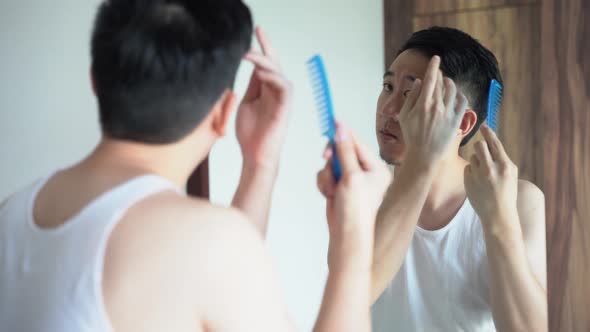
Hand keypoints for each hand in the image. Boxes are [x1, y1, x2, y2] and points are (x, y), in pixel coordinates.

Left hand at [237, 27, 292, 170]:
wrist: (254, 155)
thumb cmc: (251, 134)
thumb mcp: (246, 102)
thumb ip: (252, 85)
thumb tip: (252, 66)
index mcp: (267, 90)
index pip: (266, 65)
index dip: (263, 47)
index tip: (257, 30)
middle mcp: (277, 92)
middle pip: (274, 64)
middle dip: (267, 46)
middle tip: (258, 30)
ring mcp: (283, 99)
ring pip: (279, 72)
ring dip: (265, 61)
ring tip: (250, 55)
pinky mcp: (285, 108)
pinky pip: (284, 87)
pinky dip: (273, 78)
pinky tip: (260, 73)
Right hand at [317, 124, 391, 267]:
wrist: (346, 236)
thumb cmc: (355, 210)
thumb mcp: (351, 176)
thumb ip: (344, 151)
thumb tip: (341, 129)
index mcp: (377, 168)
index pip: (357, 144)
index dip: (343, 133)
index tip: (331, 120)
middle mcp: (366, 172)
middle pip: (342, 151)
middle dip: (333, 160)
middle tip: (327, 158)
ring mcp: (352, 180)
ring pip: (331, 164)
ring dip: (328, 175)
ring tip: (332, 189)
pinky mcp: (340, 187)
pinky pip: (327, 175)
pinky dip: (325, 183)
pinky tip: (329, 194)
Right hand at [399, 56, 467, 166]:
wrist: (424, 155)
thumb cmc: (412, 136)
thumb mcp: (404, 116)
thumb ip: (411, 97)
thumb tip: (420, 82)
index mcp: (423, 104)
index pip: (431, 78)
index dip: (434, 66)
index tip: (436, 58)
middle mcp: (437, 107)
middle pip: (442, 82)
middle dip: (440, 75)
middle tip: (438, 73)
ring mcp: (448, 114)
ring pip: (453, 90)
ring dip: (450, 83)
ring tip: (446, 83)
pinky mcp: (457, 120)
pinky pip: (462, 101)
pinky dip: (460, 94)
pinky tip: (455, 94)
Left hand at [464, 125, 518, 231]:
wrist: (498, 214)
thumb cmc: (507, 193)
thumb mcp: (511, 174)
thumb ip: (502, 159)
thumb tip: (491, 142)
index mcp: (505, 166)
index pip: (495, 143)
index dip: (488, 132)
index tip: (483, 125)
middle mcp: (492, 169)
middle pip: (479, 145)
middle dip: (480, 146)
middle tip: (482, 152)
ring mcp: (479, 175)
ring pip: (473, 157)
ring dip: (477, 162)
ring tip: (484, 175)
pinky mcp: (468, 181)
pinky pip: (468, 168)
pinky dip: (472, 172)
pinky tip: (478, 182)